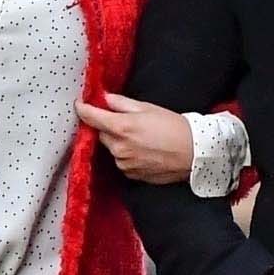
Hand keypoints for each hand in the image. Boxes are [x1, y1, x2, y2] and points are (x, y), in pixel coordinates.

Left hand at [76, 94, 197, 183]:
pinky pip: (122, 162)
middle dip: (109, 128)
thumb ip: (121, 103)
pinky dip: (128, 155)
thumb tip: (105, 99)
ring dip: (119, 143)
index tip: (79, 104)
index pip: (92, 118)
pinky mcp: (131, 175)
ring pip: (112, 149)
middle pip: (102, 135)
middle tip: (127, 122)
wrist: (194, 152)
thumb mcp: (147, 108)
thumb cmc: (174, 126)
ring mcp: (124, 163)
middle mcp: (119, 147)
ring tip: (142, 138)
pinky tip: (145, 151)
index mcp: (121, 127)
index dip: (83, 109)